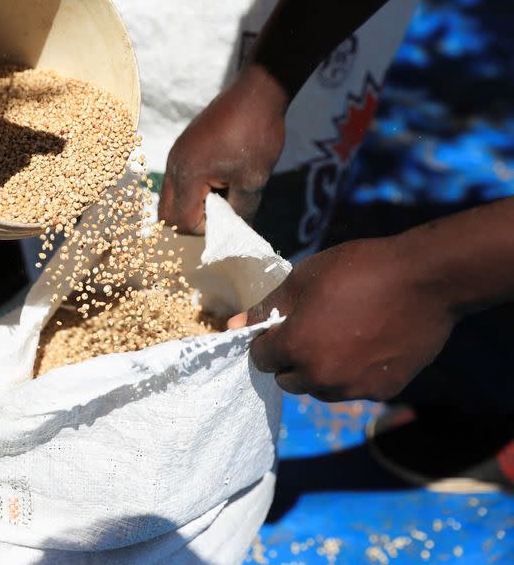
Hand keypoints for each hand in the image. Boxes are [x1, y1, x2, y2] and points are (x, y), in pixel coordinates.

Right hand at [158, 64, 287, 233]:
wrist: (257, 91)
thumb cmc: (257, 134)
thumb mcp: (254, 180)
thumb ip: (241, 210)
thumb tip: (235, 229)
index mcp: (188, 175)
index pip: (182, 221)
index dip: (206, 228)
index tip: (229, 215)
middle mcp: (174, 166)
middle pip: (167, 214)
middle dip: (192, 221)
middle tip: (221, 211)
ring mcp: (176, 155)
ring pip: (170, 197)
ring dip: (193, 204)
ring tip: (223, 192)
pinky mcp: (183, 148)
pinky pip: (178, 180)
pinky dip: (194, 188)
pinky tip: (220, 177)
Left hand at [229, 238, 457, 401]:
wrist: (426, 279)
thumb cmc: (359, 270)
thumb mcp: (303, 278)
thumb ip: (267, 308)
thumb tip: (234, 325)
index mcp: (296, 348)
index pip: (261, 359)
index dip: (267, 340)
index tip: (280, 326)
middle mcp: (322, 377)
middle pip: (288, 380)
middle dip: (291, 360)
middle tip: (310, 330)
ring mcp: (354, 388)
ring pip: (320, 389)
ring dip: (320, 371)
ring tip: (340, 337)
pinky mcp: (382, 391)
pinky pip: (354, 389)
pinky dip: (353, 374)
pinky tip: (369, 345)